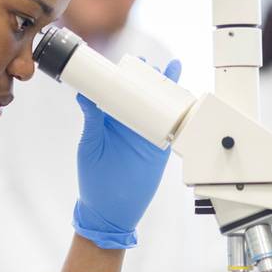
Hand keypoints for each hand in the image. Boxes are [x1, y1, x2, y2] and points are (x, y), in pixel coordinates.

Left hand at [73, 59, 181, 248]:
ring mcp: (146, 134)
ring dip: (165, 90)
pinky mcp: (160, 147)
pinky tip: (186, 99)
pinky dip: (180, 113)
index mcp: (109, 119)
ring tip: (170, 71)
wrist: (110, 208)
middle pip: (141, 96)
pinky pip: (173, 127)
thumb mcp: (90, 144)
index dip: (124, 78)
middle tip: (151, 65)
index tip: (128, 63)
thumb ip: (92, 120)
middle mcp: (128, 124)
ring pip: (159, 107)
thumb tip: (85, 95)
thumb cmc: (94, 176)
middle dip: (148, 79)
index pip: (117, 93)